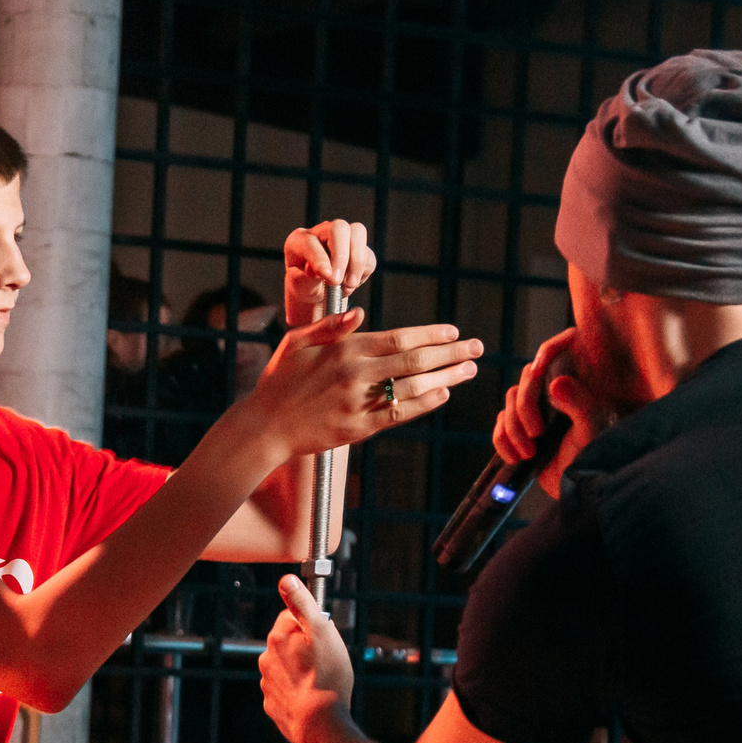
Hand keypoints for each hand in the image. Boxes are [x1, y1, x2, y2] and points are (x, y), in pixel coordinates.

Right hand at [246, 314, 482, 458]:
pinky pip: (399, 414)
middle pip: (414, 360)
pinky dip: (424, 403)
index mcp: (344, 349)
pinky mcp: (358, 428)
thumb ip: (330, 327)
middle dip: (450, 353)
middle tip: (476, 348)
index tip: (454, 332)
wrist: (264, 426)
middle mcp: (356, 374)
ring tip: (469, 370)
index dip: (431, 334)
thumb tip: (360, 314)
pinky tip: (443, 394)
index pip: (399, 338)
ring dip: (446, 377)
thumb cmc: (280, 381)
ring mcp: (358, 402)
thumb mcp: (297, 343)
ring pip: (413, 386)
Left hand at [259, 575, 355, 742]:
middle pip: (288, 643)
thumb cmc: (327, 677)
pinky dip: (297, 692)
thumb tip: (286, 580)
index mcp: (278, 637)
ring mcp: (268, 683)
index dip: (311, 625)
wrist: (320, 724)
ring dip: (300, 671)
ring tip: (321, 681)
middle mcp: (267, 659)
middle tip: (325, 661)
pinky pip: (286, 691)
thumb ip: (302, 604)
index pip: (291, 617)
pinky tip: (312, 698)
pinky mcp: (272, 705)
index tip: (323, 638)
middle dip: (304, 648)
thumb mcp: (322, 632)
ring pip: (286, 668)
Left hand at [283, 221, 375, 325]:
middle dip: (341, 255)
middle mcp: (321, 232)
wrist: (317, 293)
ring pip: (358, 232)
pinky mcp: (358, 248)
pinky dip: (363, 272)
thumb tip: (324, 272)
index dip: (320, 259)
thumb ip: (306, 280)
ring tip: (349, 285)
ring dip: (357, 261)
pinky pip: (368, 255)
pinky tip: (350, 284)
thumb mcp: (299, 288)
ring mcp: (341, 237)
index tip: (327, 277)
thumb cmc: (305, 287)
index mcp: (299, 240)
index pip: (310, 242)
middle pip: (338, 228)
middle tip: (337, 281)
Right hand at [490, 326, 597, 497]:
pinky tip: (516, 457)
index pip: (563, 348)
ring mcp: (537, 408)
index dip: (551, 349)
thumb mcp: (590, 430)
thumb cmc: (594, 456)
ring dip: (513, 429)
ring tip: (529, 453)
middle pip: (527, 378)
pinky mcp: (520, 426)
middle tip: (537, 434)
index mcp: (578, 384)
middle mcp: (557, 390)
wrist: (579, 487)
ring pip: (510, 400)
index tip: (540, 367)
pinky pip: (500, 423)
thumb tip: (556, 382)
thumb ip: (579, 404)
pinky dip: (502, 440)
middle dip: (525, 408)